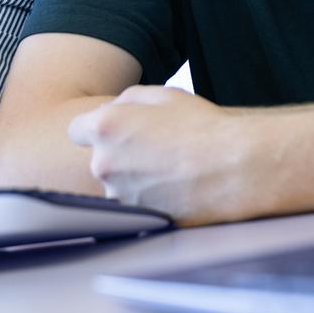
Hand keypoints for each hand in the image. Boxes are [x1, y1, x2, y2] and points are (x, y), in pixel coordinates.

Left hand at [67, 86, 254, 224]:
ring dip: (133, 179)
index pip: (76, 130)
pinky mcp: (139, 218)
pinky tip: (173, 188)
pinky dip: (148, 199)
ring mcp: (120, 195)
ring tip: (170, 170)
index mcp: (105, 128)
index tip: (113, 133)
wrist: (237, 167)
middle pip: (98, 159)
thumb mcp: (162, 95)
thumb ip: (126, 100)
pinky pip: (134, 206)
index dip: (95, 130)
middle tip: (154, 150)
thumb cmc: (203, 127)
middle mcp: (104, 163)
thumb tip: (113, 110)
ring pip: (116, 185)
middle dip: (117, 155)